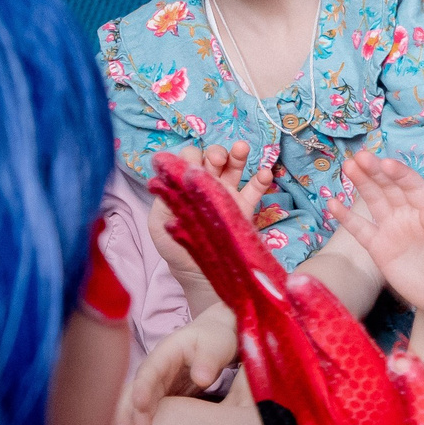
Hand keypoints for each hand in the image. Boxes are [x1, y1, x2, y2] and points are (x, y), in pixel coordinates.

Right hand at [115, 302, 239, 424]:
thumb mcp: (216, 344)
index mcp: (166, 353)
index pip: (150, 371)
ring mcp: (157, 383)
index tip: (139, 404)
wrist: (214, 339)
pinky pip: (147, 410)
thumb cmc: (216, 339)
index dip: (143, 387)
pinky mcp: (162, 396)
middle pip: (137, 390)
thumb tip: (201, 380)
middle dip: (130, 411)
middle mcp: (155, 369)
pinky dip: (140, 423)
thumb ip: (209, 359)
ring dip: (130, 420)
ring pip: (138, 402)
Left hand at [149, 141, 274, 274]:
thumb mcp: (159, 223)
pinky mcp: (244, 209)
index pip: (187, 161)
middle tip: (217, 160)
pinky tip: (264, 174)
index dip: (191, 157)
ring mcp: (227, 195)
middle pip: (213, 159)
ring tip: (242, 149)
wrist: (199, 275)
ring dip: (238, 155)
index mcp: (184, 186)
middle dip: (216, 153)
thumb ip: (165, 198)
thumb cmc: (176, 248)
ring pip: (234, 168)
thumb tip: (170, 177)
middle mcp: (206, 186)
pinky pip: (255, 190)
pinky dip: (261, 179)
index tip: (192, 166)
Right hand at [332, 152, 423, 321]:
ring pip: (374, 201)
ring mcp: (392, 230)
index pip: (413, 186)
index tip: (386, 163)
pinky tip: (333, 203)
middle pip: (390, 188)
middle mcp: (408, 216)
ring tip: (348, 167)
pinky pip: (360, 229)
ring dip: (361, 184)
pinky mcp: (379, 249)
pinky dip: (347, 217)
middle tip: (360, 157)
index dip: (400, 174)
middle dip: (376, 172)